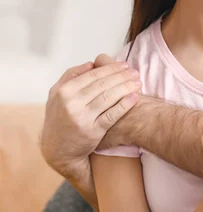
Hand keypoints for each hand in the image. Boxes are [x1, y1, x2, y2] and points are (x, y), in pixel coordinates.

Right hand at [40, 55, 140, 177]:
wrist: (57, 148)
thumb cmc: (60, 117)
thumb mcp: (56, 94)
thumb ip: (71, 76)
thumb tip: (92, 63)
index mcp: (64, 91)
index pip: (93, 75)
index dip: (112, 68)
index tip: (125, 65)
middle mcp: (72, 104)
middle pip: (103, 85)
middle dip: (122, 76)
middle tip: (135, 72)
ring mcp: (82, 118)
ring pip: (109, 97)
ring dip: (126, 87)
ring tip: (138, 82)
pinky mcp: (93, 132)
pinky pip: (112, 115)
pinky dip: (125, 104)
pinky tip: (135, 97)